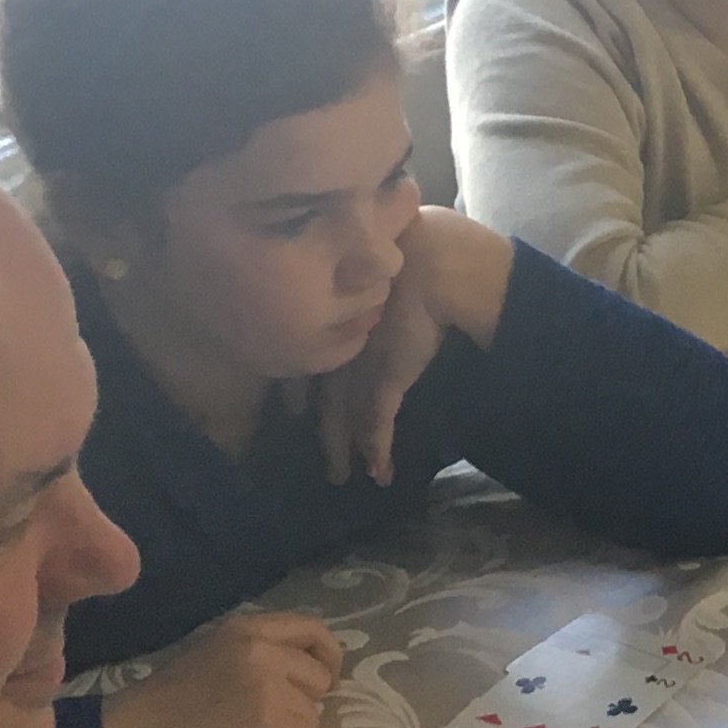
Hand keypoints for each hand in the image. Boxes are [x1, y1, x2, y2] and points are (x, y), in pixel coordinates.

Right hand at [89, 612, 340, 727]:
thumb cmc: (165, 705)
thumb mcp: (213, 657)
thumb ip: (258, 656)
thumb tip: (308, 675)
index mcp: (246, 628)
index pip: (314, 630)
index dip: (326, 658)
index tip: (319, 683)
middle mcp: (262, 648)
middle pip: (321, 677)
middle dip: (303, 703)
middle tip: (269, 720)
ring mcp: (268, 684)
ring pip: (315, 714)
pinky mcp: (270, 722)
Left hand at [311, 208, 508, 487]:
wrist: (432, 262)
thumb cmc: (405, 250)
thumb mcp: (375, 262)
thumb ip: (363, 272)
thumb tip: (358, 265)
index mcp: (332, 318)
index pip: (308, 358)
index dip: (300, 384)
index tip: (295, 404)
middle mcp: (337, 345)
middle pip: (320, 394)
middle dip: (318, 423)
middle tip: (312, 448)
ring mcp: (359, 366)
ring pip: (340, 416)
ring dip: (340, 449)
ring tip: (339, 477)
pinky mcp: (387, 380)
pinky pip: (376, 423)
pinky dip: (376, 449)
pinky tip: (379, 473)